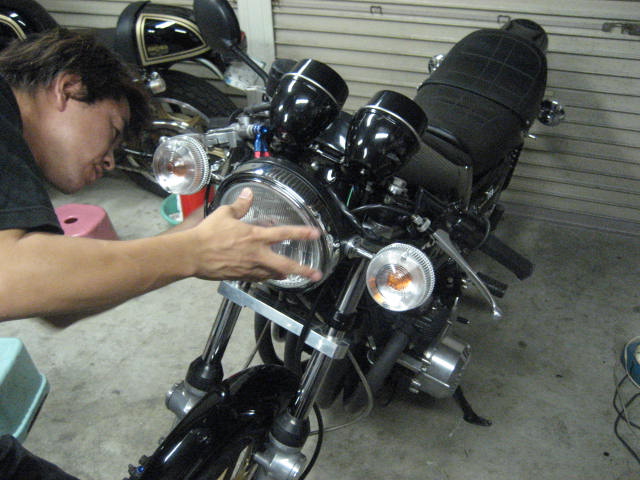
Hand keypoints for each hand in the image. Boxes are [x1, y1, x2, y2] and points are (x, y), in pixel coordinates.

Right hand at [189, 187, 321, 281]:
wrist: (193, 255)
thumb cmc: (208, 234)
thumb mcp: (225, 214)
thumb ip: (240, 205)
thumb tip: (248, 194)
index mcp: (256, 236)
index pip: (285, 233)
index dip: (302, 233)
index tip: (316, 234)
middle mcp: (257, 254)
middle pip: (286, 264)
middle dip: (303, 270)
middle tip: (316, 274)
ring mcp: (250, 268)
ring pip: (272, 273)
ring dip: (283, 273)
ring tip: (290, 274)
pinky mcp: (241, 277)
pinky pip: (258, 278)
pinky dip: (265, 276)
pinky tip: (266, 275)